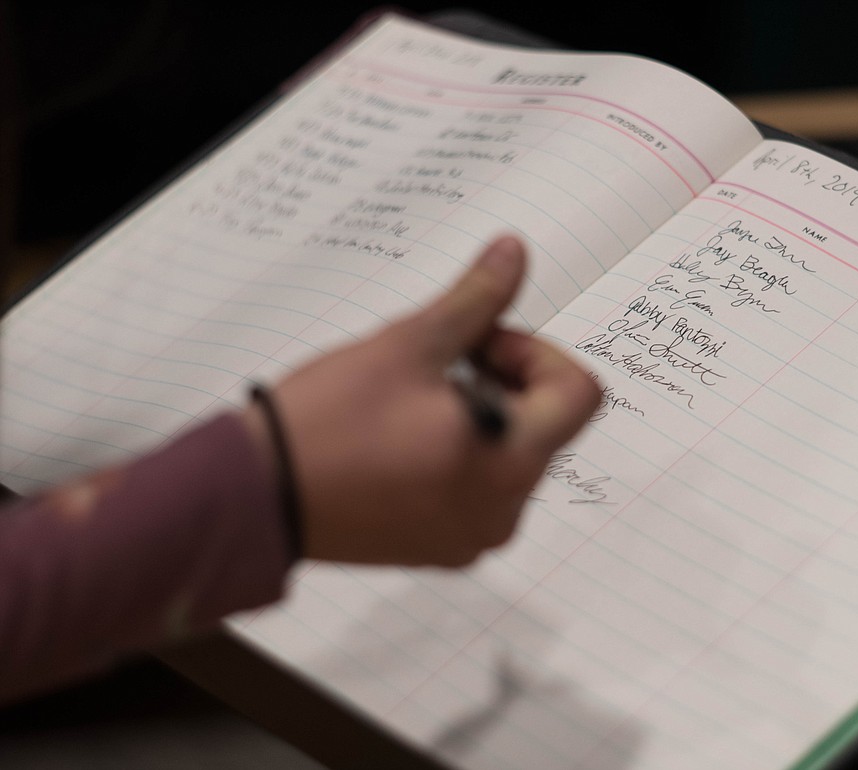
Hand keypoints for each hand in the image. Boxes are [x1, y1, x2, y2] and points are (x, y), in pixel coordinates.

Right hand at [243, 236, 599, 565]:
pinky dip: (459, 456)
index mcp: (510, 461)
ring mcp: (472, 537)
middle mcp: (504, 510)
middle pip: (546, 424)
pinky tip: (401, 441)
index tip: (482, 345)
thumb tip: (513, 254)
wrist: (255, 498)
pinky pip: (478, 491)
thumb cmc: (326, 425)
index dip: (538, 354)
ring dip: (481, 416)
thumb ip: (476, 300)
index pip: (580, 394)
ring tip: (413, 405)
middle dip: (505, 380)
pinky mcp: (441, 549)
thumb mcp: (408, 345)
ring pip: (511, 456)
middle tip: (439, 366)